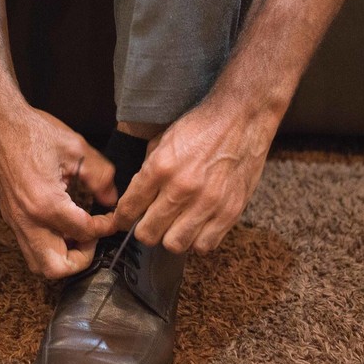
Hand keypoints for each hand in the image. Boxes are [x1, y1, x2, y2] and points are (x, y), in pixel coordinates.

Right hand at [0, 105, 117, 277]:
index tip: (114, 218)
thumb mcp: (76, 149)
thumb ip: (100, 176)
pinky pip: (31, 247)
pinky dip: (50, 246)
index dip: (106, 227)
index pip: (84, 232)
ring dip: (63, 257)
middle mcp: (28, 221)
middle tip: (93, 237)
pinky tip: (63, 224)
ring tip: (78, 234)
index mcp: (46, 204)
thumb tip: (112, 199)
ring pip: (39, 264)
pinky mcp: (11, 218)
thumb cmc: (33, 132)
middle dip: (81, 259)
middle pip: (56, 268)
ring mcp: (16, 222)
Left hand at [106, 100, 275, 253]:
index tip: (123, 221)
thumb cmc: (202, 126)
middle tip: (150, 222)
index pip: (129, 207)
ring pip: (175, 244)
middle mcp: (182, 188)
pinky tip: (197, 226)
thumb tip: (136, 196)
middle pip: (148, 233)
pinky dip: (198, 240)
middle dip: (144, 229)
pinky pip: (205, 245)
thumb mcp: (163, 140)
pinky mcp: (230, 211)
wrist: (242, 118)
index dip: (121, 218)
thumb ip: (148, 170)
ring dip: (171, 237)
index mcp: (160, 167)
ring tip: (175, 225)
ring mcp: (207, 203)